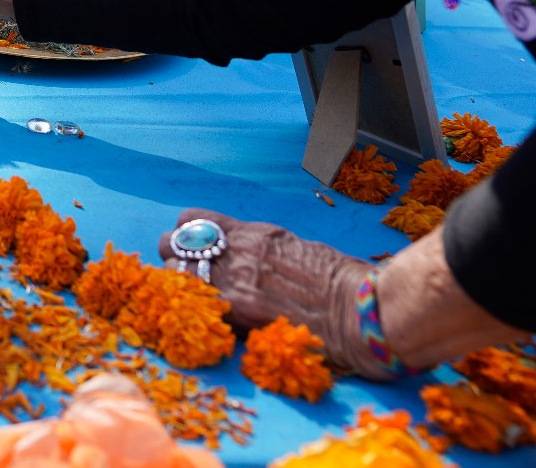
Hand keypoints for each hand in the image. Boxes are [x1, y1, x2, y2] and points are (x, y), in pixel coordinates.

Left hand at [159, 208, 388, 378]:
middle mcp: (239, 251)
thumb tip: (245, 256)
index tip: (188, 245)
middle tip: (181, 273)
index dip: (185, 233)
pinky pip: (194, 302)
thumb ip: (264, 251)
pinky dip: (190, 308)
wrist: (361, 309)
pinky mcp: (239, 309)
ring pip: (176, 272)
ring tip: (186, 297)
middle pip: (176, 244)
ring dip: (176, 284)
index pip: (194, 219)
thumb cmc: (340, 282)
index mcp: (254, 233)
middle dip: (173, 257)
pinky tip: (196, 317)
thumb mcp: (297, 249)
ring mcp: (236, 280)